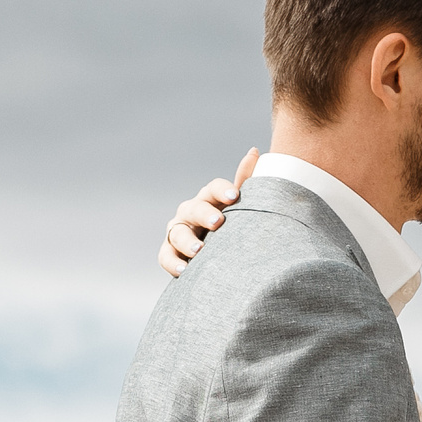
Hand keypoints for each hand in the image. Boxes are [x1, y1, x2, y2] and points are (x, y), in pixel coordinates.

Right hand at [159, 148, 259, 276]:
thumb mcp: (240, 207)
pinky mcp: (170, 252)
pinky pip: (166, 256)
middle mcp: (190, 212)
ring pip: (178, 233)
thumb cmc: (231, 226)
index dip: (222, 190)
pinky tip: (184, 270)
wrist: (217, 255)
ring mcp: (178, 231)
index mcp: (209, 199)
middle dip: (204, 214)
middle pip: (194, 209)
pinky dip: (173, 263)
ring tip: (199, 250)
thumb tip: (254, 151)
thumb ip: (245, 182)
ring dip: (187, 241)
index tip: (234, 196)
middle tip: (218, 222)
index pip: (213, 189)